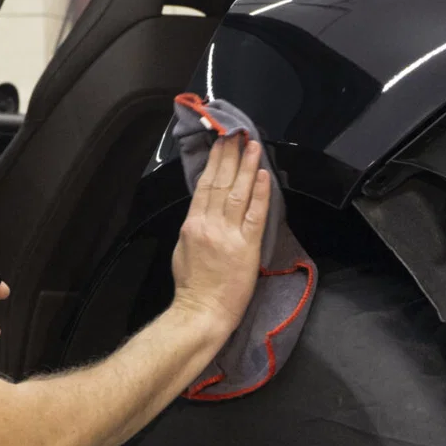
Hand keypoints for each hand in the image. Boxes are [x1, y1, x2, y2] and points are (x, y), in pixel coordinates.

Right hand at [169, 134, 269, 336]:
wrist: (202, 312)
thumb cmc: (192, 286)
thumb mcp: (182, 250)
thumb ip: (194, 226)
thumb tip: (202, 209)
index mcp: (192, 224)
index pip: (204, 185)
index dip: (214, 161)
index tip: (221, 142)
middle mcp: (209, 224)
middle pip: (220, 182)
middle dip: (229, 155)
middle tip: (236, 133)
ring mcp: (228, 234)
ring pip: (238, 192)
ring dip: (246, 166)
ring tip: (252, 144)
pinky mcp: (246, 247)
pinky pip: (254, 214)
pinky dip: (259, 193)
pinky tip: (263, 175)